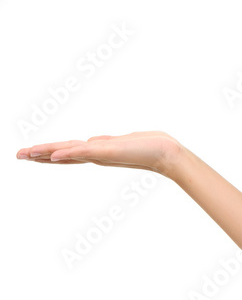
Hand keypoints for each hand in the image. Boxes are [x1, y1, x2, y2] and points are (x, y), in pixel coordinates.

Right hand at [16, 131, 182, 176]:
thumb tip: (93, 143)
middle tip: (18, 155)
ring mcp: (100, 154)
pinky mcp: (107, 152)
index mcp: (96, 152)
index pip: (66, 152)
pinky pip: (83, 153)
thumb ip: (104, 145)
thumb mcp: (119, 144)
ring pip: (67, 153)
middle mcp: (95, 155)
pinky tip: (54, 156)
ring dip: (46, 154)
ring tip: (26, 155)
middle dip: (39, 155)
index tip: (30, 153)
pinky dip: (68, 154)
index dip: (48, 153)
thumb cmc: (148, 147)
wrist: (165, 153)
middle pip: (61, 154)